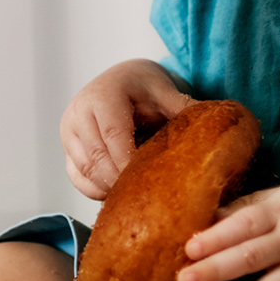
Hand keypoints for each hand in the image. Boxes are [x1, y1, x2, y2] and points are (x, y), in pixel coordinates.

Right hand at [59, 60, 193, 199]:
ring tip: (136, 198)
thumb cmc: (142, 87)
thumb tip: (213, 130)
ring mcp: (68, 132)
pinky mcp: (66, 149)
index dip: (129, 163)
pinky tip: (118, 194)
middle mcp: (78, 112)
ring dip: (109, 188)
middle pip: (97, 158)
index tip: (150, 183)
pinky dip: (97, 190)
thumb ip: (184, 109)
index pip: (113, 136)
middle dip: (121, 181)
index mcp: (102, 96)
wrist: (121, 80)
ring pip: (85, 171)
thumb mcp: (165, 92)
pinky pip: (77, 178)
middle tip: (147, 199)